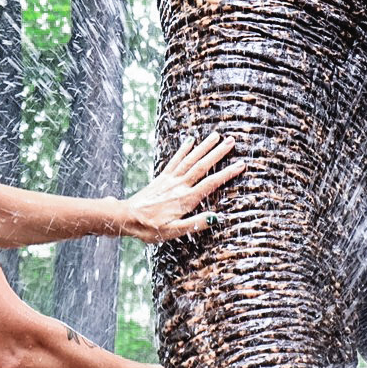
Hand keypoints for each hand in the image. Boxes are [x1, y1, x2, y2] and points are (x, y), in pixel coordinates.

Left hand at [119, 133, 243, 242]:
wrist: (126, 218)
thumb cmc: (150, 228)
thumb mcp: (173, 232)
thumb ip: (194, 224)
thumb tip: (215, 217)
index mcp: (186, 199)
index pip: (211, 183)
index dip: (227, 173)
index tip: (240, 164)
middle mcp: (179, 186)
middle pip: (202, 165)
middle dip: (218, 153)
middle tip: (231, 141)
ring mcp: (170, 180)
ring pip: (190, 159)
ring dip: (204, 146)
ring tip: (216, 135)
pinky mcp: (162, 178)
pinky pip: (175, 160)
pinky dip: (184, 149)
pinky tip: (190, 140)